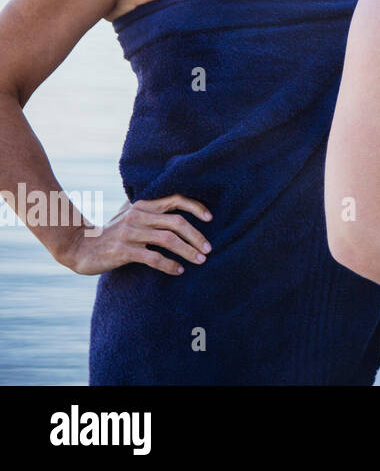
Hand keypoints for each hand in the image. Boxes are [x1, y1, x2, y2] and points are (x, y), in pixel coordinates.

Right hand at [63, 194, 211, 276]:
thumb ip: (150, 211)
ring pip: (168, 240)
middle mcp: (137, 215)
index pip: (175, 199)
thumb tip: (179, 210)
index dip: (196, 207)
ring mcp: (129, 233)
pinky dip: (169, 265)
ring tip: (200, 260)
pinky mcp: (122, 250)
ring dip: (188, 251)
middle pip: (177, 222)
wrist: (78, 247)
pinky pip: (153, 258)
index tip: (211, 218)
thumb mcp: (130, 216)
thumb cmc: (110, 233)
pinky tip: (179, 271)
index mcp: (142, 205)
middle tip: (209, 249)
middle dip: (197, 236)